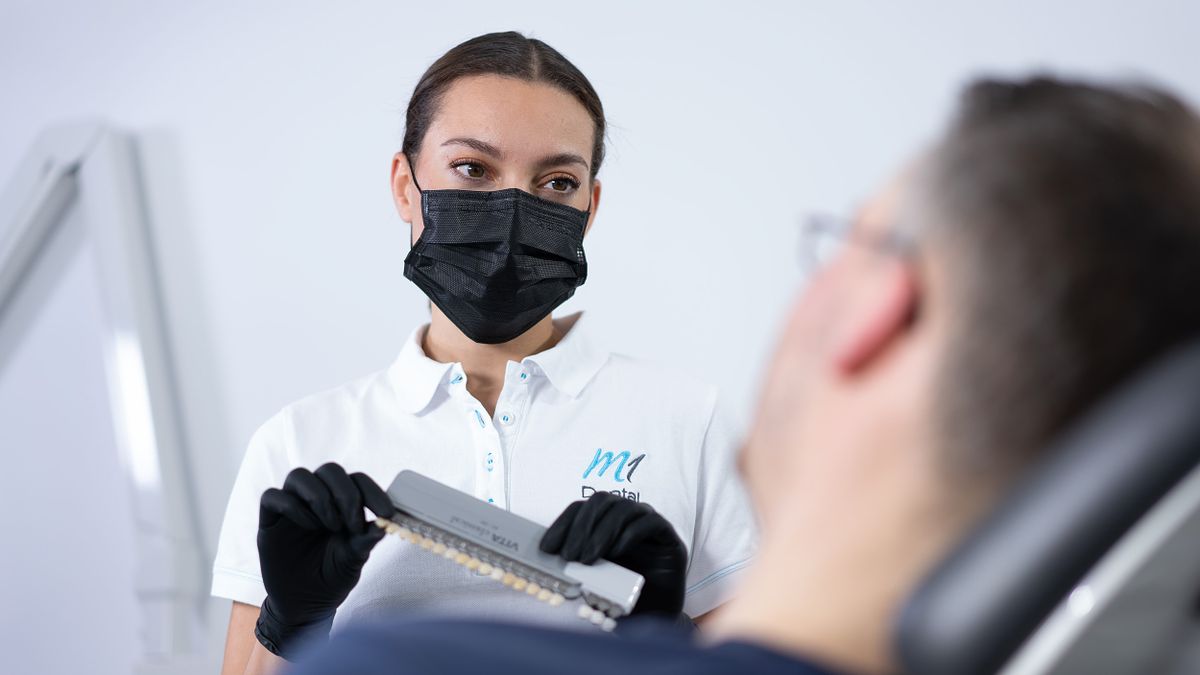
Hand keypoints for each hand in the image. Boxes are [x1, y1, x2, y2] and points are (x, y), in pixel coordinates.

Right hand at [254, 463, 394, 658]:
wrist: (304, 605)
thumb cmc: (332, 576)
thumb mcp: (354, 558)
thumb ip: (366, 539)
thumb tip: (385, 523)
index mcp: (342, 504)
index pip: (357, 480)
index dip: (372, 491)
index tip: (386, 512)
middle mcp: (317, 499)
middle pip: (329, 470)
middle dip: (346, 493)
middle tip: (352, 524)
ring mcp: (292, 508)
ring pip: (299, 476)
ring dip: (320, 497)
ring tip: (331, 526)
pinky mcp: (269, 521)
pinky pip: (272, 496)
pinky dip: (292, 507)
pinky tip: (309, 527)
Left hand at [539, 492, 687, 617]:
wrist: (656, 615)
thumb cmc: (622, 595)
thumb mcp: (592, 580)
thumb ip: (575, 567)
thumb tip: (545, 560)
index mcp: (604, 522)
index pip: (580, 509)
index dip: (562, 524)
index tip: (547, 548)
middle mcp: (626, 516)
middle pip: (600, 502)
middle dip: (581, 527)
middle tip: (569, 556)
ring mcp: (648, 522)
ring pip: (623, 508)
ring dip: (602, 532)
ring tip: (588, 559)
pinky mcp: (668, 536)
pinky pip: (649, 522)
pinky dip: (630, 534)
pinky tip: (617, 552)